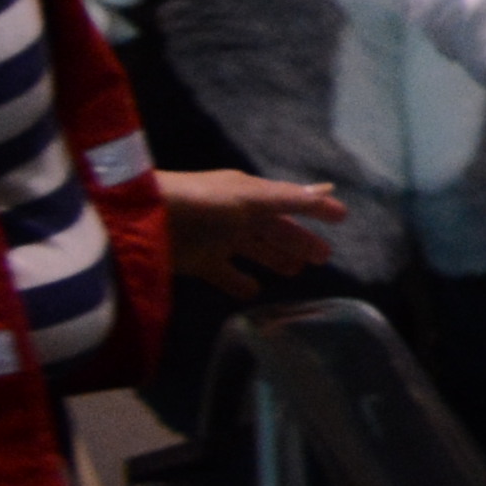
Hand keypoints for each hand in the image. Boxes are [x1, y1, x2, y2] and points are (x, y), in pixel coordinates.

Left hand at [161, 169, 348, 294]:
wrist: (143, 221)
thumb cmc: (201, 203)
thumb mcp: (248, 198)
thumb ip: (286, 199)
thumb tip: (326, 194)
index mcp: (249, 194)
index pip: (290, 201)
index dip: (315, 209)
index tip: (342, 217)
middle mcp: (236, 214)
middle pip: (275, 229)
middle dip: (299, 240)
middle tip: (323, 257)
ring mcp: (216, 239)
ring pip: (254, 250)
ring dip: (275, 258)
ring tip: (296, 272)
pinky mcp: (198, 262)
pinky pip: (224, 274)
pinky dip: (239, 281)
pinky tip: (254, 292)